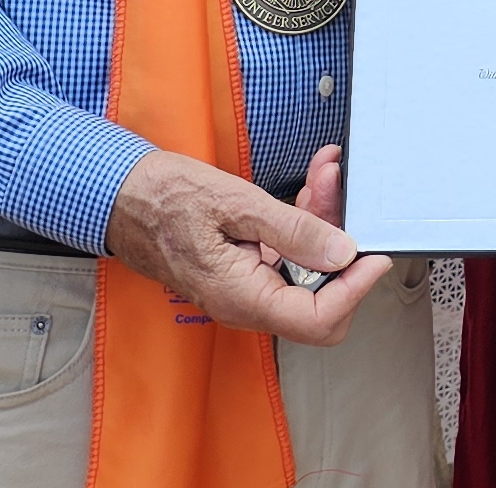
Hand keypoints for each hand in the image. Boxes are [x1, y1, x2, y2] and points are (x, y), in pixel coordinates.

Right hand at [104, 147, 391, 344]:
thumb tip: (343, 253)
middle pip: (320, 294)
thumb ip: (293, 231)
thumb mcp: (235, 204)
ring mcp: (247, 288)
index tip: (376, 255)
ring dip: (323, 222)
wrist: (120, 196)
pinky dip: (303, 221)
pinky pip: (288, 255)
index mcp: (242, 297)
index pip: (318, 320)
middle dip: (340, 243)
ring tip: (324, 175)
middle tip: (340, 191)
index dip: (355, 290)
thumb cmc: (162, 199)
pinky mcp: (247, 269)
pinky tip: (308, 187)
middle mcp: (247, 302)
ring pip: (307, 269)